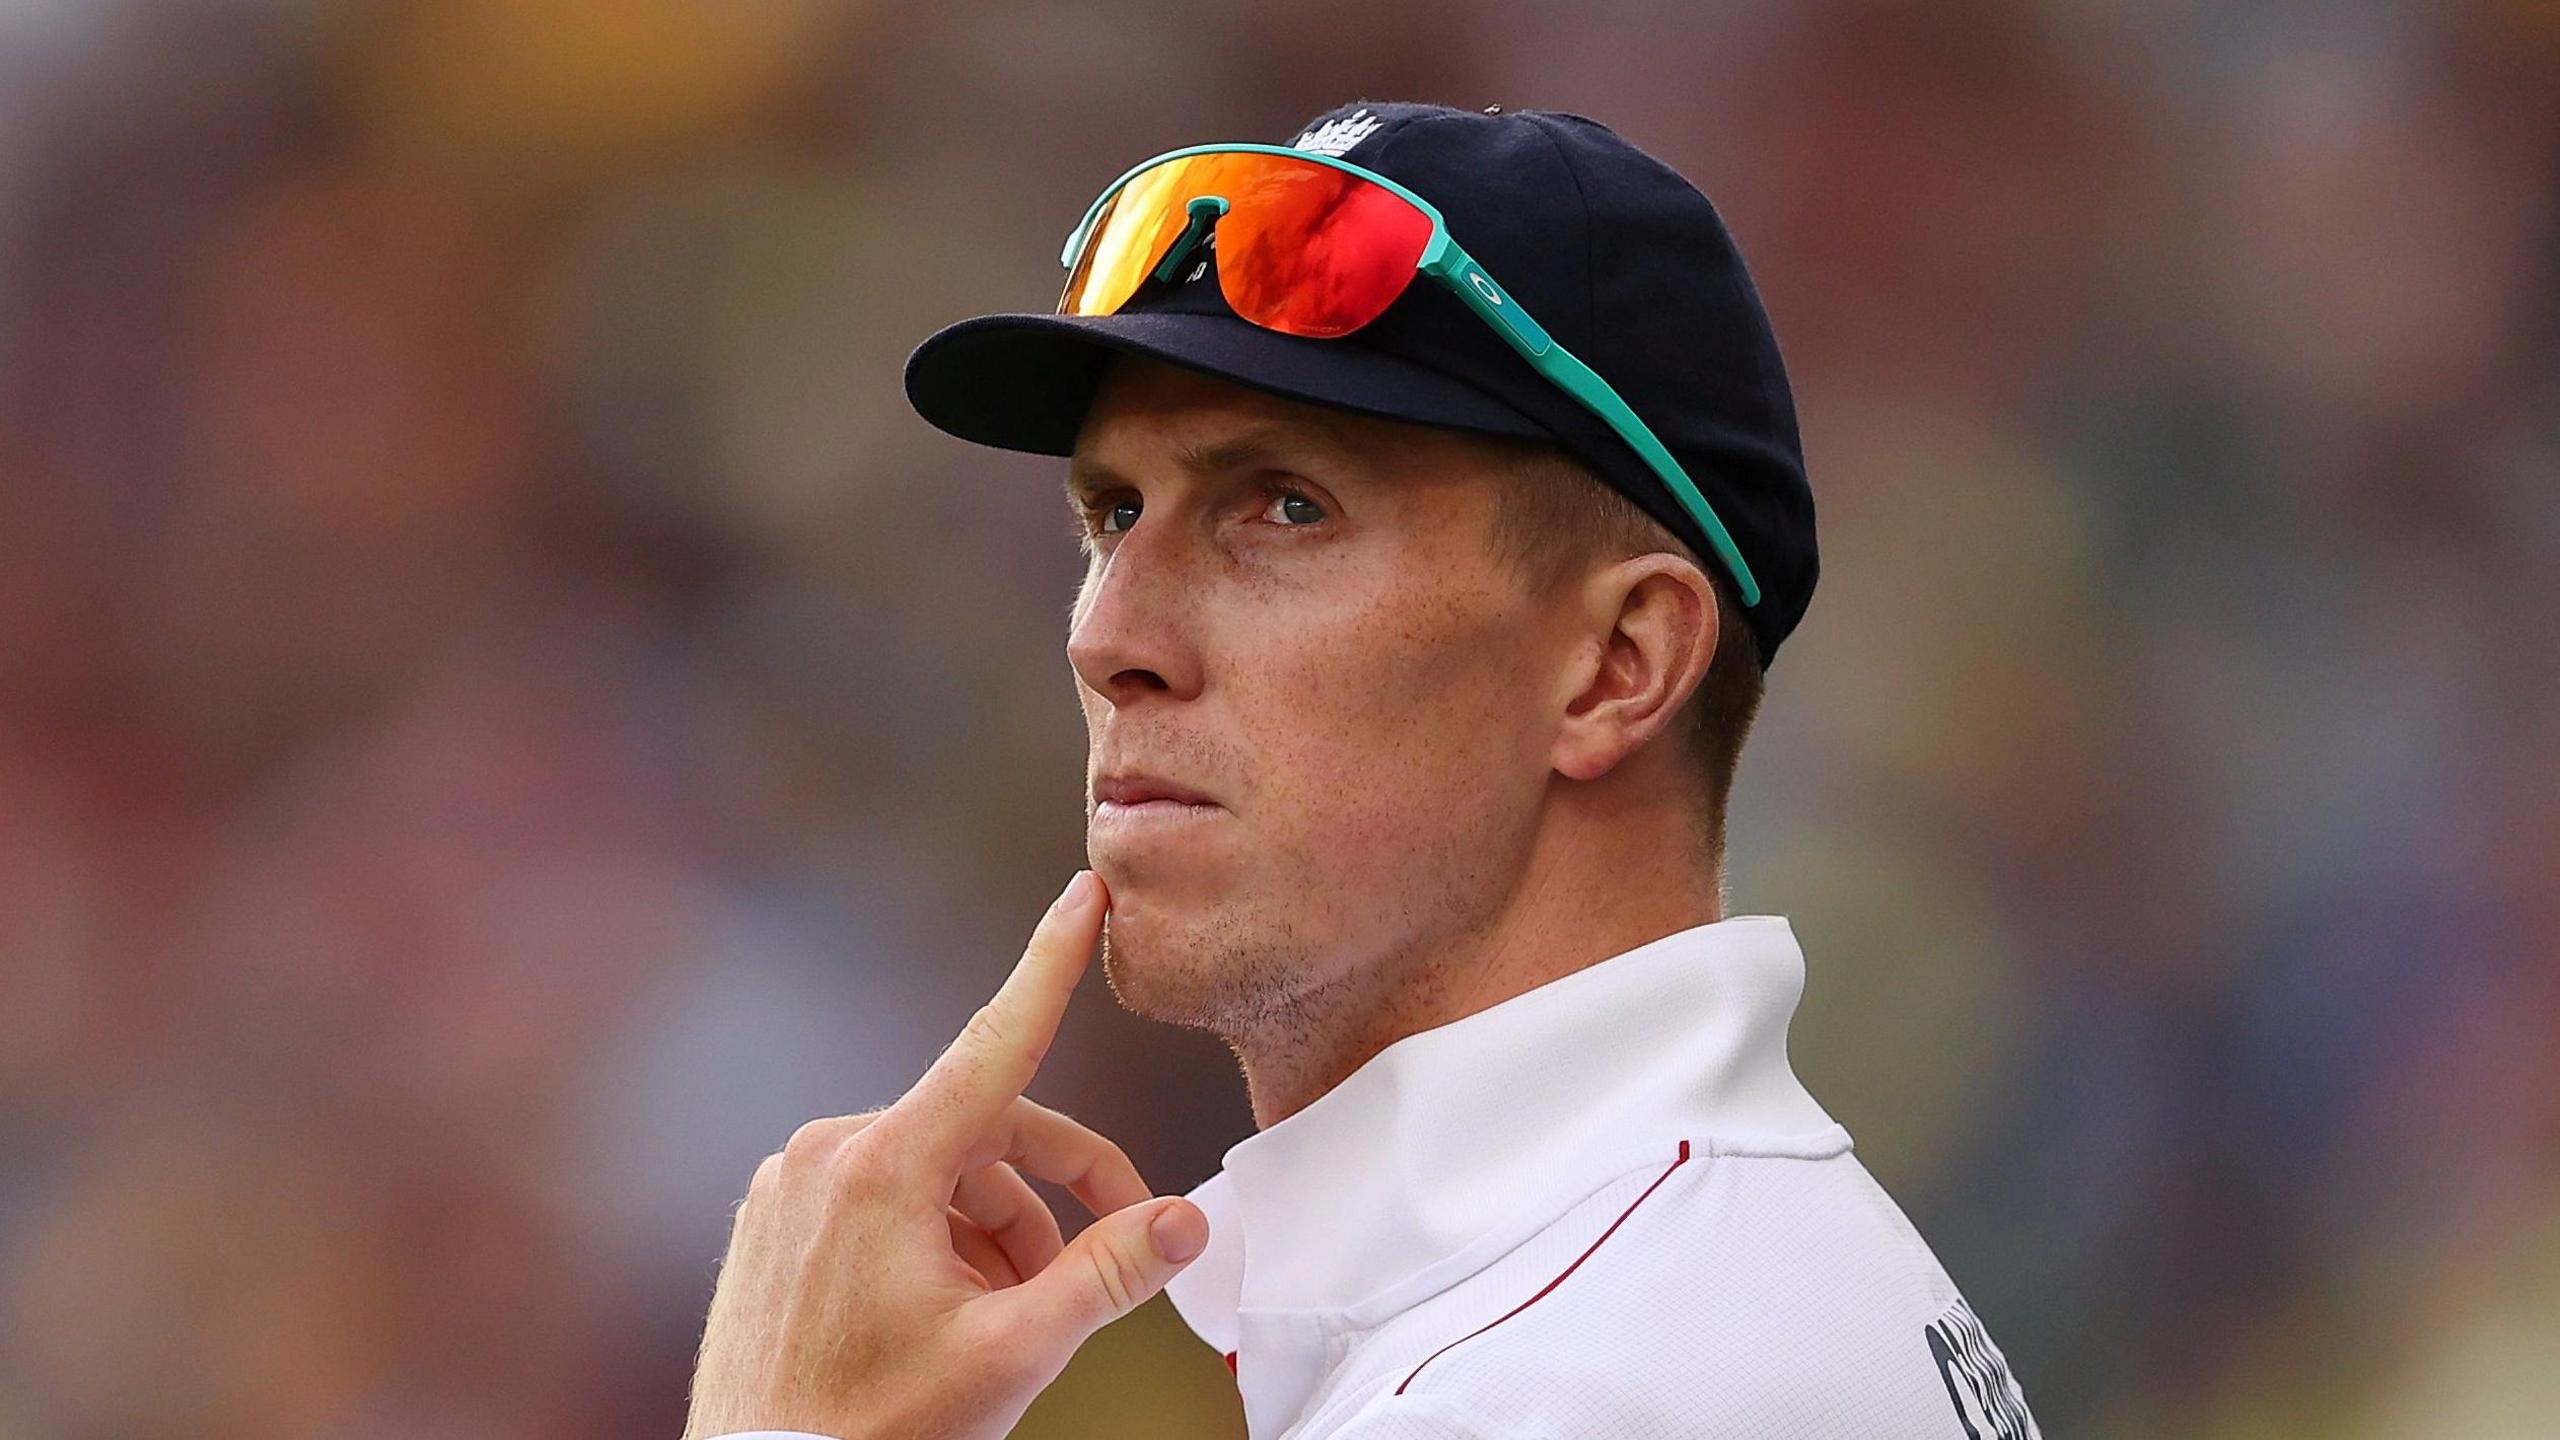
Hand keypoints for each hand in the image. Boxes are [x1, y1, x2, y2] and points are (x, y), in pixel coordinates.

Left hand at [680, 870, 1209, 1439]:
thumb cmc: (877, 1434)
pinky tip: (953, 1309)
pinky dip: (936, 1237)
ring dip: (998, 1229)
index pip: (995, 1043)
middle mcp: (827, 1154)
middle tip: (1112, 1251)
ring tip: (1018, 1312)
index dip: (1051, 963)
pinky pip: (880, 1197)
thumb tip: (1185, 1220)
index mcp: (883, 1167)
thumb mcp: (1013, 1355)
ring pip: (936, 1172)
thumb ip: (1107, 1274)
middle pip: (983, 1132)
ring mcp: (791, 1187)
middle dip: (1055, 1191)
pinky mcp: (772, 1222)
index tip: (1083, 892)